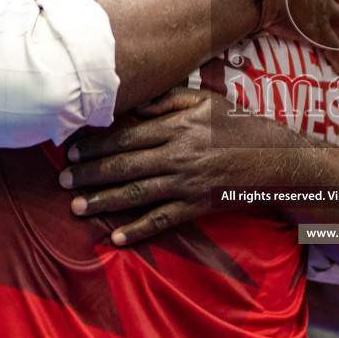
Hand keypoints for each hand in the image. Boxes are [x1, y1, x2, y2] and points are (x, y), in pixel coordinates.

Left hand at [60, 89, 252, 244]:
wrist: (276, 160)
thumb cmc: (240, 126)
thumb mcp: (206, 101)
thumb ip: (169, 99)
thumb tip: (134, 104)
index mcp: (177, 127)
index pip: (126, 137)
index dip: (95, 145)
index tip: (72, 151)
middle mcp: (178, 156)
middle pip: (124, 166)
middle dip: (89, 174)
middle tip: (62, 181)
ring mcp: (187, 184)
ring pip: (137, 194)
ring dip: (103, 201)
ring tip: (76, 206)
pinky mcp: (196, 206)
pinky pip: (162, 220)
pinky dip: (138, 230)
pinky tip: (115, 237)